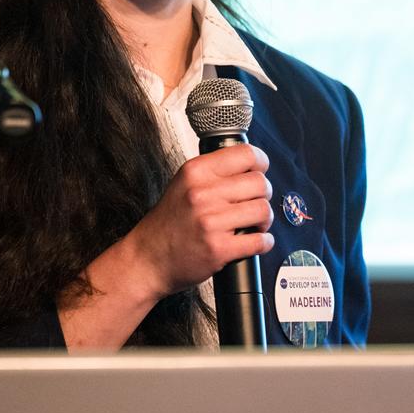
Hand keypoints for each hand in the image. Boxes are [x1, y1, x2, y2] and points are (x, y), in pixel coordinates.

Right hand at [126, 143, 274, 299]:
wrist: (148, 259)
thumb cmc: (168, 223)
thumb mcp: (183, 184)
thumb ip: (213, 172)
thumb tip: (251, 166)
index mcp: (196, 172)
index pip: (245, 154)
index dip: (260, 162)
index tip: (260, 171)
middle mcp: (203, 193)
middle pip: (260, 182)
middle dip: (264, 194)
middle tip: (255, 202)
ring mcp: (211, 221)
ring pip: (263, 210)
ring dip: (265, 219)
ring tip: (255, 224)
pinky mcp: (219, 248)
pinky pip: (259, 240)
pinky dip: (264, 242)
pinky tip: (255, 240)